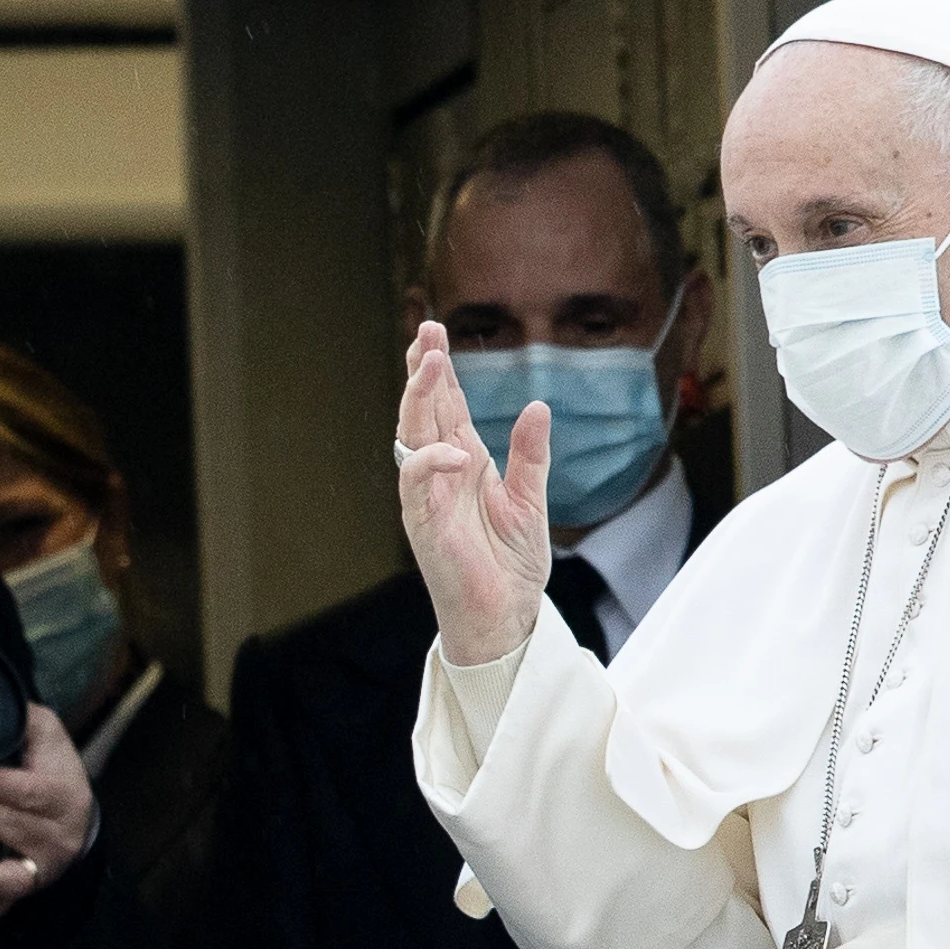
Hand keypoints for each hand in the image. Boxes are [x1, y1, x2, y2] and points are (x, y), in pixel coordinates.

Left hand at [0, 703, 94, 923]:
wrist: (78, 817)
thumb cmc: (53, 769)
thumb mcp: (47, 735)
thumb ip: (18, 719)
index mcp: (64, 796)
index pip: (25, 792)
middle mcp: (57, 838)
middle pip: (6, 826)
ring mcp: (41, 869)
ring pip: (3, 873)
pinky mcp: (24, 890)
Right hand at [392, 322, 556, 668]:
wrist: (506, 616)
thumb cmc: (511, 565)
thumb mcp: (531, 501)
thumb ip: (530, 455)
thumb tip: (537, 406)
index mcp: (465, 463)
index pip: (447, 407)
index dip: (441, 372)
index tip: (436, 334)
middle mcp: (441, 474)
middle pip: (423, 411)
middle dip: (423, 371)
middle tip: (427, 332)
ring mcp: (429, 496)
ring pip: (412, 437)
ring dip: (418, 399)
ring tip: (429, 361)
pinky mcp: (424, 524)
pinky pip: (417, 483)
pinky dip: (431, 462)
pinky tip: (455, 450)